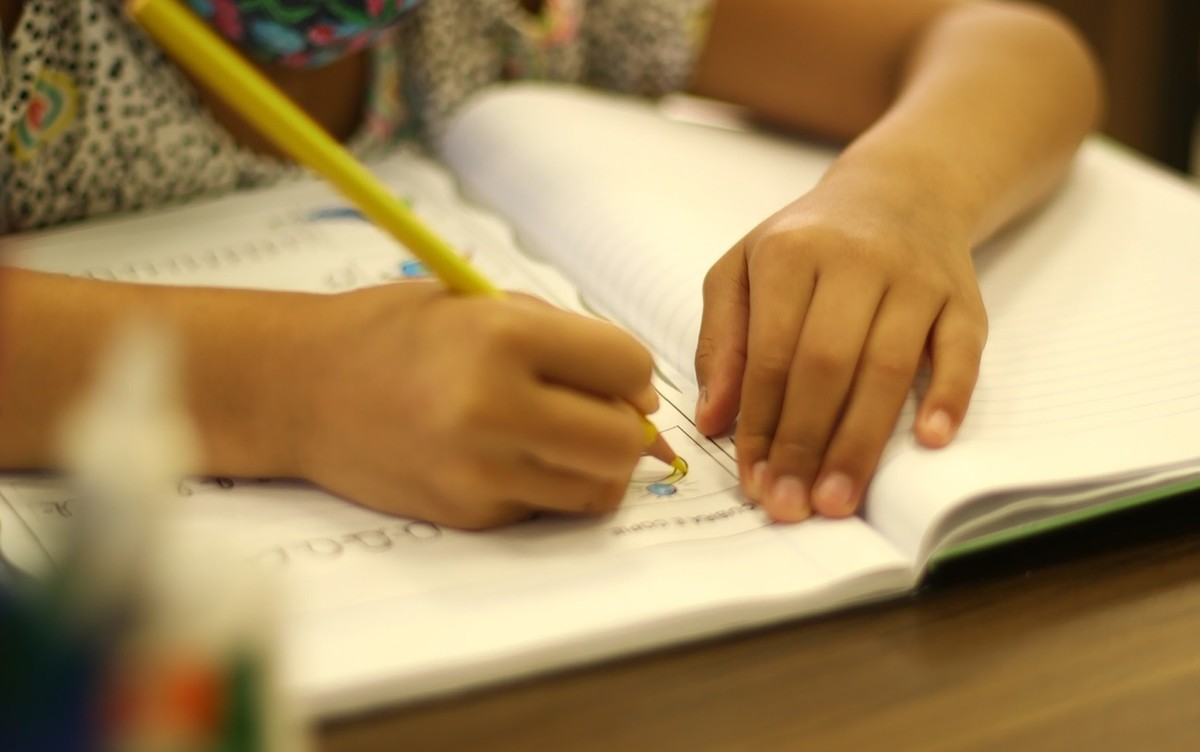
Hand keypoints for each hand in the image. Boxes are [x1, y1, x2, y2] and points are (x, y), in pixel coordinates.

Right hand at [291, 283, 658, 528]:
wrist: (300, 388)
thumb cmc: (395, 333)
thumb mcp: (482, 303)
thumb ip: (567, 339)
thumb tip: (642, 399)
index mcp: (502, 337)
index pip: (628, 366)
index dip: (630, 370)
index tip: (609, 371)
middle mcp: (492, 409)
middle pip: (625, 442)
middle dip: (626, 427)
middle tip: (597, 412)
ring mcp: (478, 471)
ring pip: (598, 488)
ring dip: (594, 462)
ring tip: (555, 434)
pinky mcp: (468, 513)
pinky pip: (548, 507)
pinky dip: (547, 484)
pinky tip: (506, 455)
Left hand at [693, 175, 986, 521]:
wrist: (900, 191)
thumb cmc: (808, 243)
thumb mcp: (743, 271)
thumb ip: (722, 342)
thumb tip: (713, 420)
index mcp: (792, 252)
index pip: (771, 353)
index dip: (760, 422)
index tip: (751, 479)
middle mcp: (856, 260)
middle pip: (828, 365)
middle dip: (805, 444)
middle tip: (790, 505)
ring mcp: (917, 279)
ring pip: (890, 368)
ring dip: (861, 442)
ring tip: (837, 501)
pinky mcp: (965, 298)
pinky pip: (962, 353)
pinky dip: (949, 397)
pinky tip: (929, 442)